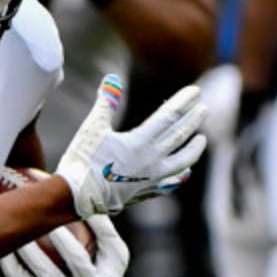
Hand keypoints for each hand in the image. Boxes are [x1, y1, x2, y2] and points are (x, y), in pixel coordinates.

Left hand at [0, 214, 128, 276]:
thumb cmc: (108, 276)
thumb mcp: (116, 256)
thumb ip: (104, 231)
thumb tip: (88, 203)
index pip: (78, 262)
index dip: (64, 241)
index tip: (51, 220)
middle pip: (47, 276)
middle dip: (31, 252)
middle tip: (18, 229)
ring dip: (12, 268)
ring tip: (3, 247)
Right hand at [55, 74, 207, 216]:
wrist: (74, 197)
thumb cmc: (81, 161)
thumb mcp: (92, 128)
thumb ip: (106, 103)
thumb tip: (111, 78)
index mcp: (140, 142)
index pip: (169, 116)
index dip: (183, 102)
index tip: (195, 92)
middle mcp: (151, 160)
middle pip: (179, 136)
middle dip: (193, 120)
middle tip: (203, 108)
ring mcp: (150, 178)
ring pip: (182, 162)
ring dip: (193, 149)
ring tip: (201, 139)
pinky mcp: (144, 192)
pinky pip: (169, 183)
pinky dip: (179, 176)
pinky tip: (184, 172)